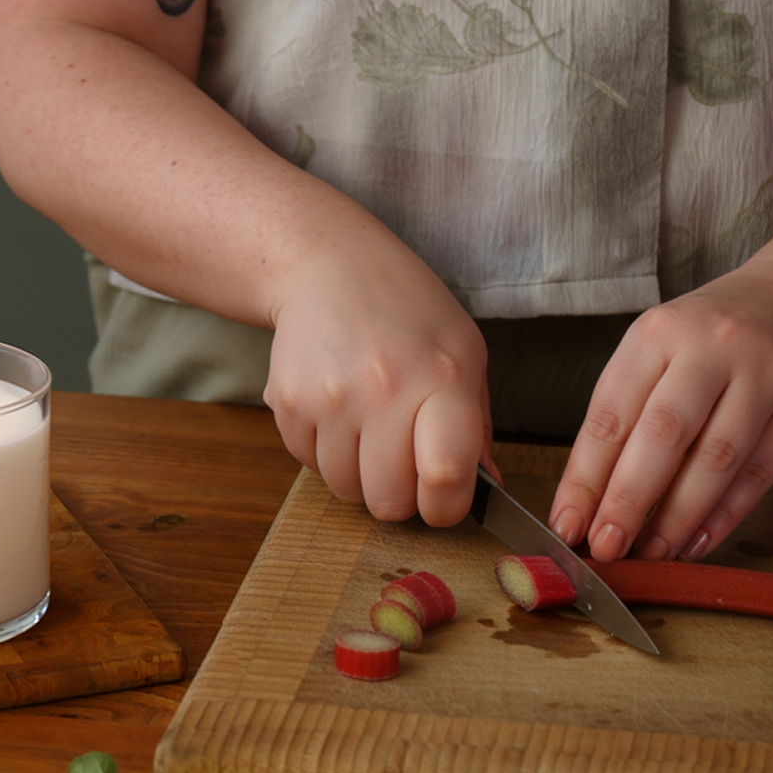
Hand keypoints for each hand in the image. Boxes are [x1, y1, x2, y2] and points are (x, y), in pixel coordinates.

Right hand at [263, 230, 494, 527]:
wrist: (327, 265)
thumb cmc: (407, 310)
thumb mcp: (463, 351)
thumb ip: (476, 425)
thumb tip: (485, 488)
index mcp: (443, 378)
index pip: (446, 477)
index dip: (446, 507)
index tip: (444, 499)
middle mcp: (384, 389)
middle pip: (389, 501)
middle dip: (398, 496)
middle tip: (401, 462)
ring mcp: (329, 397)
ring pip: (345, 489)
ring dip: (358, 473)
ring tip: (367, 427)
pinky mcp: (287, 401)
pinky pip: (307, 464)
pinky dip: (323, 451)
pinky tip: (336, 410)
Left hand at [549, 251, 772, 561]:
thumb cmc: (703, 338)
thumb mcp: (652, 352)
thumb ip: (620, 416)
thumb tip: (584, 499)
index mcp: (657, 335)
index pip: (611, 416)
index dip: (584, 478)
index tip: (566, 523)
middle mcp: (711, 351)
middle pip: (662, 437)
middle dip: (627, 501)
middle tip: (604, 546)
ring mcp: (763, 380)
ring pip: (716, 460)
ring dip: (677, 518)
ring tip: (648, 553)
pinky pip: (758, 474)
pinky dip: (724, 516)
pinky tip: (694, 542)